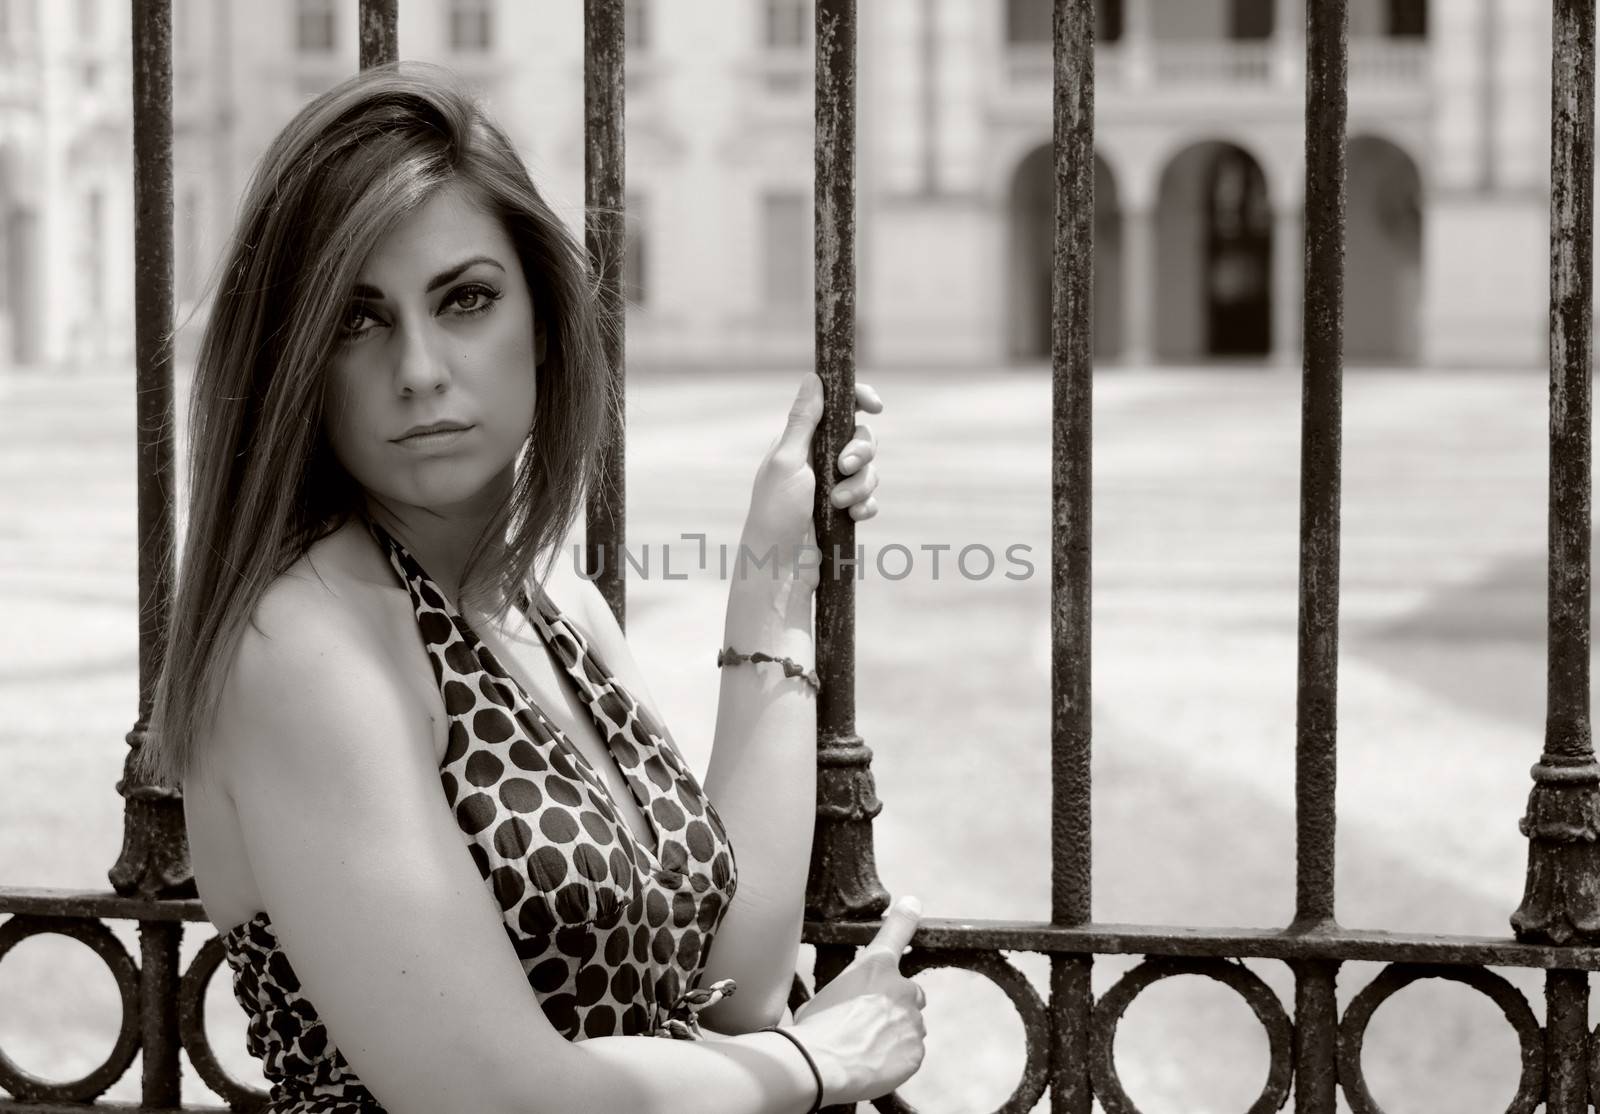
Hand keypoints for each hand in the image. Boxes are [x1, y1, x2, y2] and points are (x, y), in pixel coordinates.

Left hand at [741, 373, 883, 589]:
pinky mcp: (842, 512)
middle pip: (860, 437)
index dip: (858, 400)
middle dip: (861, 451)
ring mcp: (831, 486)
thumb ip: (803, 421)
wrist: (781, 569)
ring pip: (868, 470)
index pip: (834, 408)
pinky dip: (866, 505)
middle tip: (844, 467)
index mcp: (799, 442)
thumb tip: (813, 377)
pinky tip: (853, 517)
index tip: (875, 406)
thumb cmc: (775, 514)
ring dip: (860, 484)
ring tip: (839, 504)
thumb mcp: (787, 462)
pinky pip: (869, 498)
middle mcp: (816, 460)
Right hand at [787, 896, 925, 1104]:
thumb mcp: (826, 994)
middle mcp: (899, 988)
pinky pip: (911, 1052)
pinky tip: (875, 1064)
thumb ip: (849, 990)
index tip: (914, 904)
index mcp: (874, 967)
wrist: (820, 1064)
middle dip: (897, 1005)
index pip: (896, 932)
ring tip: (867, 1049)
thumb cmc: (814, 1028)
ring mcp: (911, 1020)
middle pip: (910, 993)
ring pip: (911, 1025)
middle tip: (870, 1023)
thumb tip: (848, 1000)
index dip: (906, 917)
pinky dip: (898, 1058)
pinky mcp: (916, 1050)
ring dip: (896, 1034)